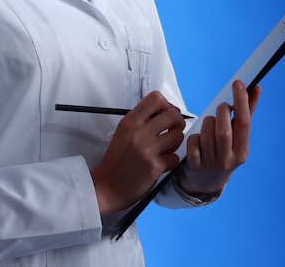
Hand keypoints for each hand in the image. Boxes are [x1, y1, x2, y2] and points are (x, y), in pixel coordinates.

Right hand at [91, 91, 185, 214]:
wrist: (107, 186)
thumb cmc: (116, 160)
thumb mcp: (123, 132)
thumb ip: (142, 120)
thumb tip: (167, 111)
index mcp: (130, 122)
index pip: (155, 98)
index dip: (166, 105)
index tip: (165, 114)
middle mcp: (138, 133)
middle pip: (172, 115)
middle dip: (177, 122)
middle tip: (172, 130)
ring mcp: (147, 150)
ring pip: (178, 136)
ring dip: (175, 142)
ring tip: (165, 148)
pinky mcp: (154, 167)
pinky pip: (175, 158)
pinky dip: (171, 161)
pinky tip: (160, 163)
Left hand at [177, 80, 261, 195]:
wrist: (207, 181)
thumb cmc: (225, 150)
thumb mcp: (237, 137)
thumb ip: (246, 113)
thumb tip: (256, 88)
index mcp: (242, 152)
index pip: (244, 124)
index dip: (241, 102)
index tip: (238, 84)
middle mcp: (228, 160)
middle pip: (223, 131)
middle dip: (221, 112)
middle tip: (222, 107)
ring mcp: (210, 164)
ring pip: (206, 135)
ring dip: (207, 122)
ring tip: (209, 123)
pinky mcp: (194, 165)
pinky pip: (192, 143)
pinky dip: (193, 136)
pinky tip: (197, 138)